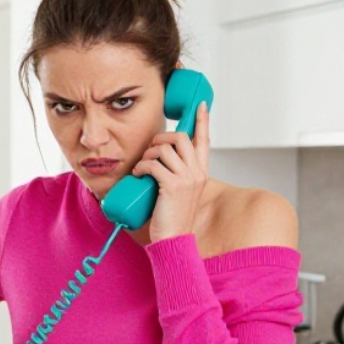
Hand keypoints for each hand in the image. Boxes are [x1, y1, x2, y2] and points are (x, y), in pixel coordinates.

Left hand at [131, 102, 209, 242]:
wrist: (174, 239)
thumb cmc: (172, 216)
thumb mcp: (181, 190)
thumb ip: (177, 173)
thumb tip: (159, 157)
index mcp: (200, 172)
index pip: (204, 140)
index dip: (202, 120)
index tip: (201, 105)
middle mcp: (197, 173)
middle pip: (180, 137)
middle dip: (161, 138)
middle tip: (151, 150)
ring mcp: (187, 179)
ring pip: (164, 149)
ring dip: (148, 155)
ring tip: (143, 167)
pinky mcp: (172, 185)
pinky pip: (153, 164)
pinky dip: (142, 167)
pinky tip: (139, 175)